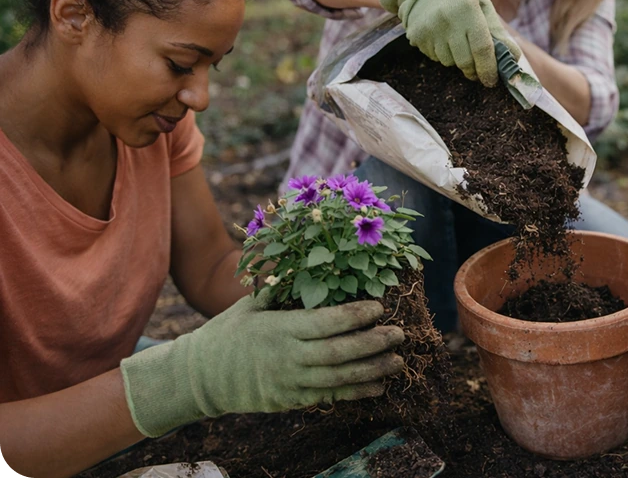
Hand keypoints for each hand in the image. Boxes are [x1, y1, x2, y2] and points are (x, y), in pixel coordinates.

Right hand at [121, 293, 404, 436]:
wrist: (200, 377)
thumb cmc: (228, 332)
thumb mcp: (250, 305)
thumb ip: (280, 287)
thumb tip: (305, 255)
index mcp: (280, 328)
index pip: (326, 322)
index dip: (356, 315)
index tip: (380, 306)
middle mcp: (288, 357)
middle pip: (339, 352)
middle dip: (374, 343)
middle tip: (400, 334)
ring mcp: (290, 383)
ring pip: (340, 378)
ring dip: (373, 370)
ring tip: (398, 360)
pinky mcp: (291, 400)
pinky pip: (330, 397)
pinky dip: (356, 392)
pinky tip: (379, 386)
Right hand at [380, 0, 520, 86]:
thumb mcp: (482, 5)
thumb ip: (498, 32)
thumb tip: (514, 57)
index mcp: (468, 8)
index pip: (482, 48)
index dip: (488, 68)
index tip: (492, 80)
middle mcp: (448, 19)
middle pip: (465, 61)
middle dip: (474, 71)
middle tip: (478, 71)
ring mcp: (429, 29)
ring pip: (449, 62)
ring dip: (457, 60)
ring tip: (456, 42)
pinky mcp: (417, 36)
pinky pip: (435, 57)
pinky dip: (443, 54)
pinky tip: (442, 38)